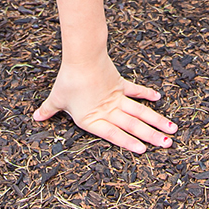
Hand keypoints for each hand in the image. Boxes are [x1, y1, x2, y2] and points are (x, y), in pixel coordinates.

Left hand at [34, 55, 177, 153]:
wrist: (82, 58)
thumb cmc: (68, 81)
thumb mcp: (56, 98)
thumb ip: (48, 110)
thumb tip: (36, 117)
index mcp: (93, 119)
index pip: (113, 135)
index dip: (128, 142)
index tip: (144, 150)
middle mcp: (108, 111)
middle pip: (133, 125)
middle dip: (152, 135)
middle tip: (169, 144)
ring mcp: (116, 98)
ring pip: (140, 112)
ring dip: (156, 120)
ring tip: (172, 129)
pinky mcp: (119, 84)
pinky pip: (135, 91)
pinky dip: (146, 94)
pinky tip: (158, 99)